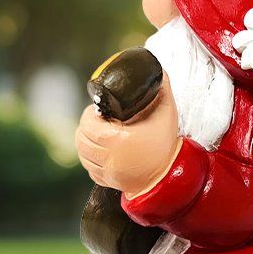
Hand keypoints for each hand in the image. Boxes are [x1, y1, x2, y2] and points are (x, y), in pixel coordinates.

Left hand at [75, 73, 180, 196]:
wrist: (171, 175)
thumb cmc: (167, 145)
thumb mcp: (167, 113)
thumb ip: (162, 89)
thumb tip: (158, 70)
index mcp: (116, 139)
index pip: (87, 124)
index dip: (89, 115)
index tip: (98, 111)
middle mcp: (109, 157)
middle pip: (81, 140)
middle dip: (86, 128)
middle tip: (98, 121)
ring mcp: (108, 172)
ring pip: (83, 155)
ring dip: (86, 143)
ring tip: (97, 135)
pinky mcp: (110, 182)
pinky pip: (91, 170)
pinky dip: (92, 160)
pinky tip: (101, 153)